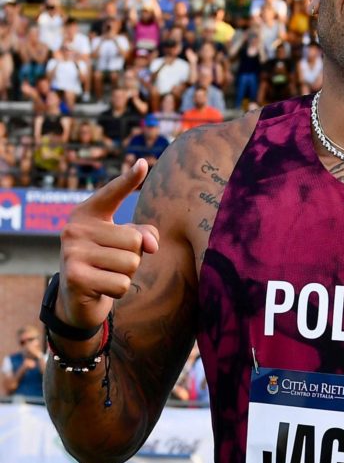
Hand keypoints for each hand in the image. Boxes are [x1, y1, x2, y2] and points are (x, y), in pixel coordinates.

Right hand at [56, 160, 158, 332]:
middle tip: (111, 264)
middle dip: (133, 258)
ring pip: (131, 263)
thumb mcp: (125, 245)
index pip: (112, 193)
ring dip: (126, 275)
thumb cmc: (105, 263)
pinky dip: (119, 290)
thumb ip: (145, 235)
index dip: (128, 180)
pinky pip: (121, 283)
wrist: (77, 299)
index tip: (144, 164)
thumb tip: (151, 244)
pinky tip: (101, 288)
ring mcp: (72, 252)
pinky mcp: (75, 277)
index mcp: (87, 213)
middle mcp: (75, 228)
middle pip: (135, 241)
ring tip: (106, 274)